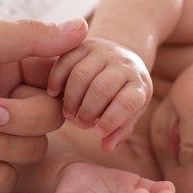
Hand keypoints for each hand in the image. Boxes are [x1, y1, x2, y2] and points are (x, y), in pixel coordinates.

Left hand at [0, 18, 87, 192]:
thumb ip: (29, 37)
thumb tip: (79, 27)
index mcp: (5, 69)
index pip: (55, 78)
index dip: (60, 88)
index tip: (49, 89)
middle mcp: (5, 101)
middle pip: (50, 118)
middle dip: (20, 119)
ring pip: (33, 149)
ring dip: (1, 146)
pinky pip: (10, 178)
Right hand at [47, 38, 152, 152]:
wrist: (121, 59)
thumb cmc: (125, 93)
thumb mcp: (130, 112)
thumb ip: (120, 130)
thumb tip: (106, 148)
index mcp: (139, 84)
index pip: (127, 102)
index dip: (111, 120)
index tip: (98, 133)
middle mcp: (123, 64)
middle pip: (101, 88)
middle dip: (87, 110)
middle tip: (81, 124)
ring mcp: (103, 51)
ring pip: (81, 74)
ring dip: (71, 98)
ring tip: (68, 114)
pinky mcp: (84, 44)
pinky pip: (65, 60)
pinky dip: (56, 79)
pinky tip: (53, 94)